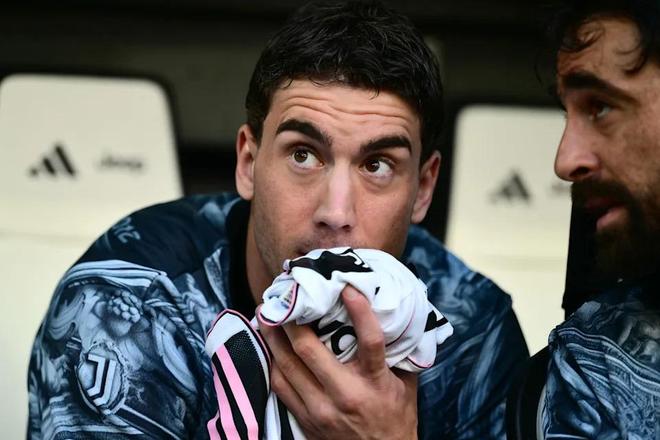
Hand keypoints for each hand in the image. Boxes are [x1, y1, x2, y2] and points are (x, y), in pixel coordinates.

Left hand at [258, 285, 417, 439]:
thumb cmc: (396, 417)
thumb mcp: (405, 385)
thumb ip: (398, 352)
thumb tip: (396, 314)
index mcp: (376, 382)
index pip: (370, 342)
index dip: (360, 312)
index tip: (347, 289)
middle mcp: (346, 394)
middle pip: (310, 350)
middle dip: (292, 320)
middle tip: (284, 297)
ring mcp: (321, 409)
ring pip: (287, 366)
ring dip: (273, 337)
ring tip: (266, 314)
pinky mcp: (306, 419)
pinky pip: (280, 386)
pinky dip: (272, 362)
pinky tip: (268, 346)